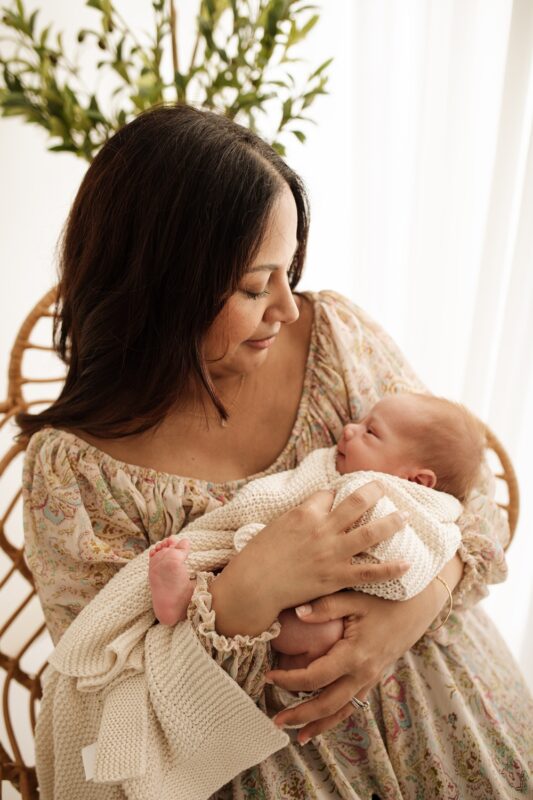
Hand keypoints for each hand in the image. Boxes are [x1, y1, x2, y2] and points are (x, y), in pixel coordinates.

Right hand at [210, 482, 409, 636]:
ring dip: (391, 523)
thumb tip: (319, 505)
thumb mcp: (278, 525)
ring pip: (370, 533)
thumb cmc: (259, 555)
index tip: (346, 493)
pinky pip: (369, 572)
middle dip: (375, 492)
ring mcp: (331, 553)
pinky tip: (407, 563)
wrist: (253, 586)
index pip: (330, 494)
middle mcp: (322, 529)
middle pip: (357, 503)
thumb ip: (301, 515)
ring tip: (405, 516)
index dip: (338, 493)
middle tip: (386, 488)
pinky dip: (390, 568)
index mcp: (305, 512)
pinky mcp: (335, 578)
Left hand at [265, 571, 452, 744]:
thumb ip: (326, 606)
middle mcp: (363, 673)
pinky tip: (320, 725)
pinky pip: (352, 705)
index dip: (290, 680)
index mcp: (355, 654)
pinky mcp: (373, 679)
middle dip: (300, 715)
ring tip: (296, 736)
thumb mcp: (355, 597)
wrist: (418, 607)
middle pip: (327, 704)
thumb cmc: (384, 598)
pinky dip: (335, 718)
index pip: (316, 676)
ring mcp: (370, 679)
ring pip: (341, 711)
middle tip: (275, 719)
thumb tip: (297, 613)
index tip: (270, 676)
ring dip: (318, 724)